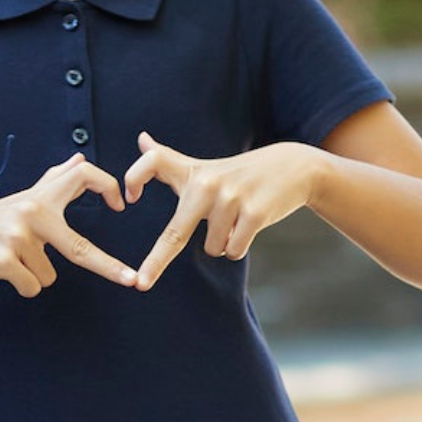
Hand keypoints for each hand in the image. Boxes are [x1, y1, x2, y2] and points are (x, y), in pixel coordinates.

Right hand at [0, 153, 138, 297]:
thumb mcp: (22, 197)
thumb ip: (53, 180)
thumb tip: (79, 159)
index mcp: (40, 195)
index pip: (83, 176)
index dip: (108, 187)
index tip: (121, 205)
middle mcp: (31, 211)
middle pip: (79, 247)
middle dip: (109, 267)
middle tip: (131, 280)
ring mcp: (17, 237)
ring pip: (49, 275)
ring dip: (35, 274)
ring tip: (11, 257)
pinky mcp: (3, 261)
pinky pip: (31, 287)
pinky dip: (21, 285)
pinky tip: (3, 269)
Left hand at [122, 132, 320, 290]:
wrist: (292, 168)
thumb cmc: (238, 173)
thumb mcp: (201, 164)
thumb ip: (168, 158)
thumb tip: (140, 138)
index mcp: (190, 172)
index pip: (153, 162)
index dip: (135, 176)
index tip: (129, 197)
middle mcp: (206, 183)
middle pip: (174, 233)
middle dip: (156, 262)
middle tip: (141, 283)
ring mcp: (231, 199)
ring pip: (212, 248)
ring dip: (222, 243)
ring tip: (236, 218)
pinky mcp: (254, 214)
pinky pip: (232, 250)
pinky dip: (237, 246)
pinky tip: (248, 226)